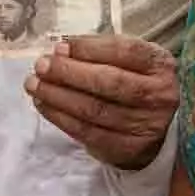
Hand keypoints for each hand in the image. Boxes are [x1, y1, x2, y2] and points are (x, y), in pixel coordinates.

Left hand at [24, 36, 178, 169]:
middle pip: (109, 82)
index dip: (88, 48)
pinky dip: (61, 118)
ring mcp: (145, 125)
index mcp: (160, 65)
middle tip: (41, 66)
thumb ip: (99, 52)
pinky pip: (88, 133)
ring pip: (95, 109)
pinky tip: (44, 105)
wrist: (154, 128)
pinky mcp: (127, 148)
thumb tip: (61, 50)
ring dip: (58, 96)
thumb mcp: (128, 60)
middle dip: (69, 73)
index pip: (124, 51)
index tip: (59, 47)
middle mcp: (159, 95)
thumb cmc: (134, 83)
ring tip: (35, 85)